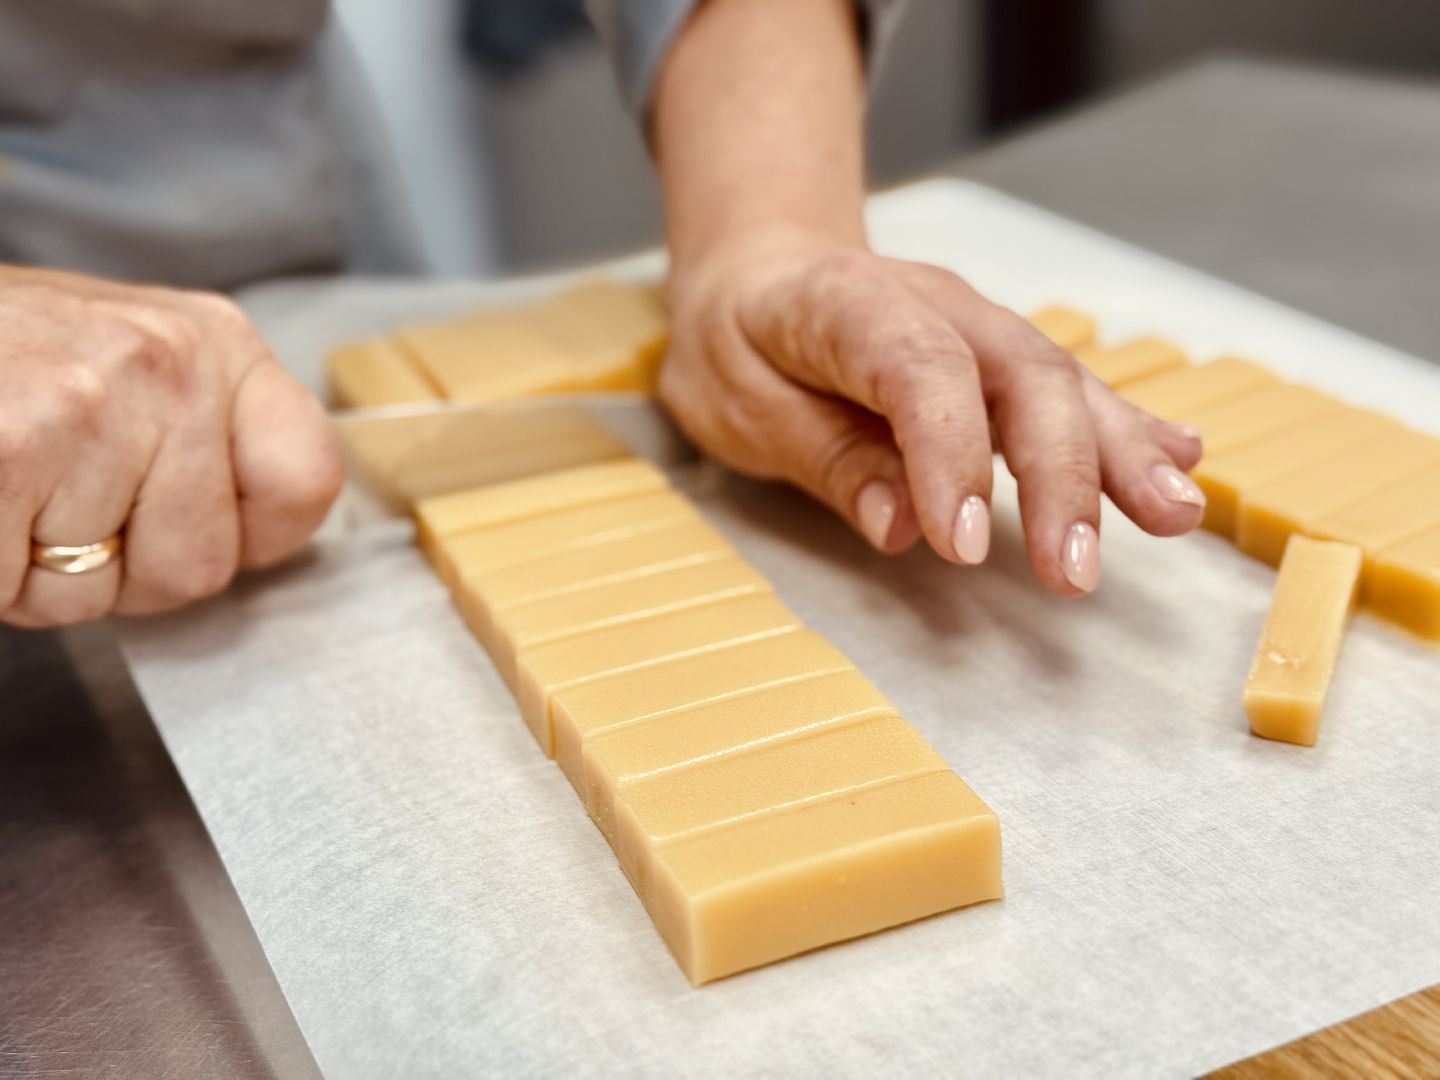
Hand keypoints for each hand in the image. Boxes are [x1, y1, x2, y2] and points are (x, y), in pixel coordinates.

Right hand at [0, 266, 342, 627]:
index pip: (307, 481)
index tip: (188, 521)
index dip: (252, 535)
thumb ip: (205, 440)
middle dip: (124, 572)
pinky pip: (22, 590)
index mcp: (215, 343)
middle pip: (204, 567)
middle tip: (56, 507)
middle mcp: (169, 362)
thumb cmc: (5, 359)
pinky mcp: (12, 449)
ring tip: (7, 490)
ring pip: (103, 592)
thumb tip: (259, 538)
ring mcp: (89, 404)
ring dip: (39, 574)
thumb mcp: (132, 367)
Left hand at [661, 228, 1205, 595]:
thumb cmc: (741, 345)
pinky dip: (1126, 428)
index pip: (920, 370)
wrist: (760, 274)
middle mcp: (935, 304)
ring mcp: (978, 326)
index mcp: (848, 305)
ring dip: (1121, 453)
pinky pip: (1071, 389)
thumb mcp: (740, 406)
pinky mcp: (1001, 358)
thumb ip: (824, 458)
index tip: (969, 547)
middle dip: (1060, 476)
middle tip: (1076, 573)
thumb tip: (902, 526)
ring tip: (1175, 515)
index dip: (952, 456)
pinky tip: (1181, 462)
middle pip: (1020, 375)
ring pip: (1064, 381)